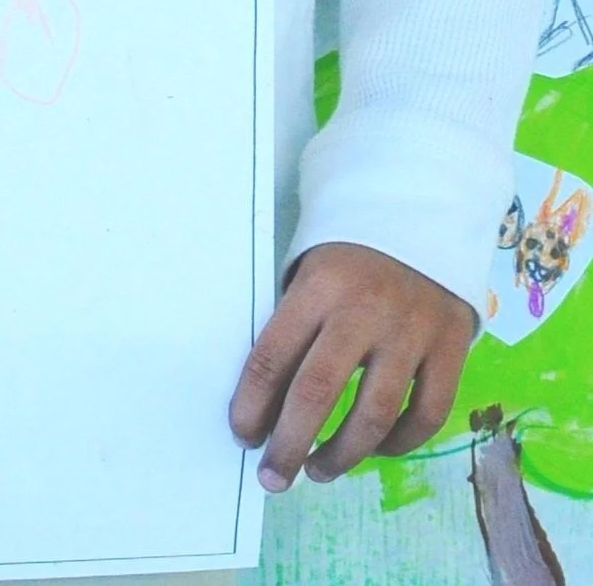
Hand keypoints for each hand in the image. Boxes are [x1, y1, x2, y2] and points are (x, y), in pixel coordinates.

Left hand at [230, 241, 474, 490]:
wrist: (424, 217)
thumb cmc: (351, 256)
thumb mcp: (310, 272)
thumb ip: (294, 326)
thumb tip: (267, 402)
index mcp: (318, 285)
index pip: (273, 354)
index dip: (252, 404)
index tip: (243, 435)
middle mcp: (364, 309)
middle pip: (317, 392)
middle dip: (289, 445)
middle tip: (273, 477)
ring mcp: (411, 331)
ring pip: (375, 414)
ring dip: (342, 455)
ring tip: (320, 471)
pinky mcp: (451, 346)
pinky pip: (426, 413)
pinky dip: (400, 443)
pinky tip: (377, 449)